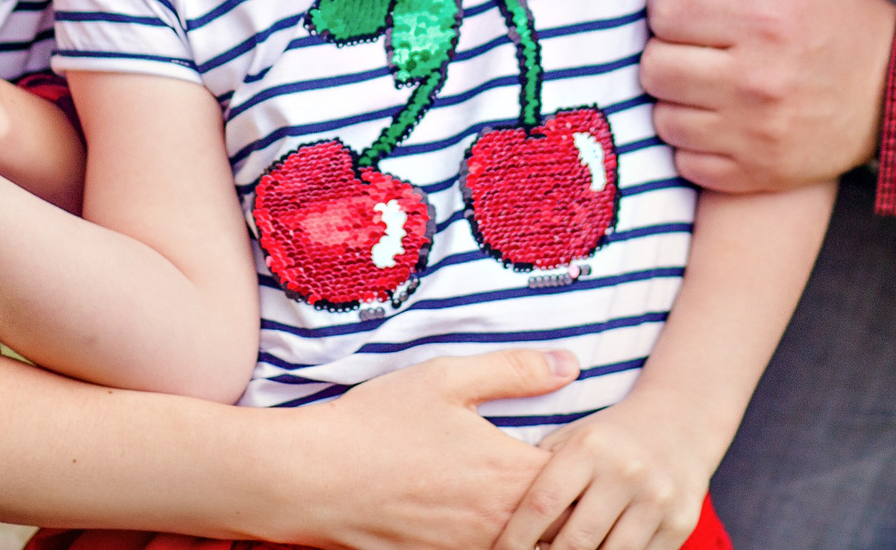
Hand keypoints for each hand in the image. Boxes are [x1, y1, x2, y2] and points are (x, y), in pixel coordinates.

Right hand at [263, 351, 568, 549]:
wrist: (311, 479)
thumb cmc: (376, 423)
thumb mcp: (446, 379)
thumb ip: (515, 370)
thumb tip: (572, 364)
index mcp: (508, 473)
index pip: (577, 483)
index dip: (584, 467)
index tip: (578, 448)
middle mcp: (497, 522)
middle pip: (561, 526)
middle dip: (568, 505)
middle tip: (564, 482)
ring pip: (525, 548)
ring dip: (534, 529)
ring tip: (526, 505)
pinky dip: (495, 541)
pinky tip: (478, 518)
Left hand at [495, 391, 725, 549]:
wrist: (680, 424)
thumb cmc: (609, 438)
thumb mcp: (571, 438)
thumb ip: (539, 472)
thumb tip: (498, 517)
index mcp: (591, 446)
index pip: (542, 504)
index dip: (515, 539)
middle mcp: (627, 471)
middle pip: (575, 542)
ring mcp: (657, 499)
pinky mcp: (680, 523)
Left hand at [643, 0, 895, 191]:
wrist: (894, 89)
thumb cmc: (836, 12)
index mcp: (764, 19)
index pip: (665, 9)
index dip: (669, 2)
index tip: (692, 6)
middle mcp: (757, 80)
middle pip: (655, 65)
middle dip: (665, 49)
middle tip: (696, 45)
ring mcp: (756, 134)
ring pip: (663, 117)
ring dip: (676, 97)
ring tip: (707, 81)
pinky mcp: (758, 173)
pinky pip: (685, 161)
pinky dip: (692, 141)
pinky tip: (719, 118)